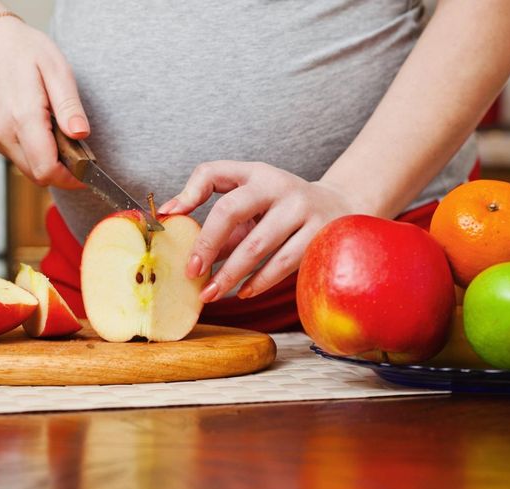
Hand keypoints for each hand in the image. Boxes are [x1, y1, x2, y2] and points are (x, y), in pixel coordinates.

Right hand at [0, 17, 87, 187]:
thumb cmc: (19, 49)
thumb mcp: (55, 69)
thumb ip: (69, 106)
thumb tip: (81, 135)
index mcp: (22, 117)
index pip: (47, 170)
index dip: (71, 178)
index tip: (87, 171)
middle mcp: (2, 132)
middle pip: (38, 175)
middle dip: (62, 171)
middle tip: (78, 151)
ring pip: (26, 168)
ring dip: (47, 161)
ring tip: (57, 133)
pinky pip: (15, 156)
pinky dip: (32, 152)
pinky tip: (39, 129)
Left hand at [158, 161, 357, 302]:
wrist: (339, 207)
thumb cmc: (282, 206)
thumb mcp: (252, 196)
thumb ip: (216, 210)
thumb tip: (172, 220)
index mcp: (256, 173)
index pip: (213, 174)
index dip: (189, 195)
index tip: (170, 219)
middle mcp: (278, 186)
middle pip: (231, 211)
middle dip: (206, 244)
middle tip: (190, 272)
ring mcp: (301, 209)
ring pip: (257, 246)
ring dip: (230, 274)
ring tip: (210, 293)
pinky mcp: (319, 234)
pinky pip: (283, 263)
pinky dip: (259, 281)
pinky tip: (243, 293)